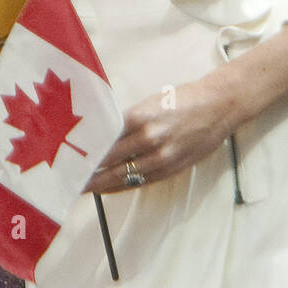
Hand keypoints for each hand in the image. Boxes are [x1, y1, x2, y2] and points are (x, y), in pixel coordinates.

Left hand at [85, 75, 239, 193]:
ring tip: (85, 187)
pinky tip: (110, 188)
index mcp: (139, 117)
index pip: (105, 139)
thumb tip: (103, 133)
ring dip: (104, 183)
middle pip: (111, 160)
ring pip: (126, 175)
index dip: (86, 150)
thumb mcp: (149, 102)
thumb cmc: (182, 99)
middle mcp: (149, 138)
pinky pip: (143, 180)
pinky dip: (124, 185)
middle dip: (90, 171)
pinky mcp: (174, 167)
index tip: (70, 156)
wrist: (218, 106)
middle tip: (71, 176)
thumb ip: (127, 120)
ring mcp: (163, 156)